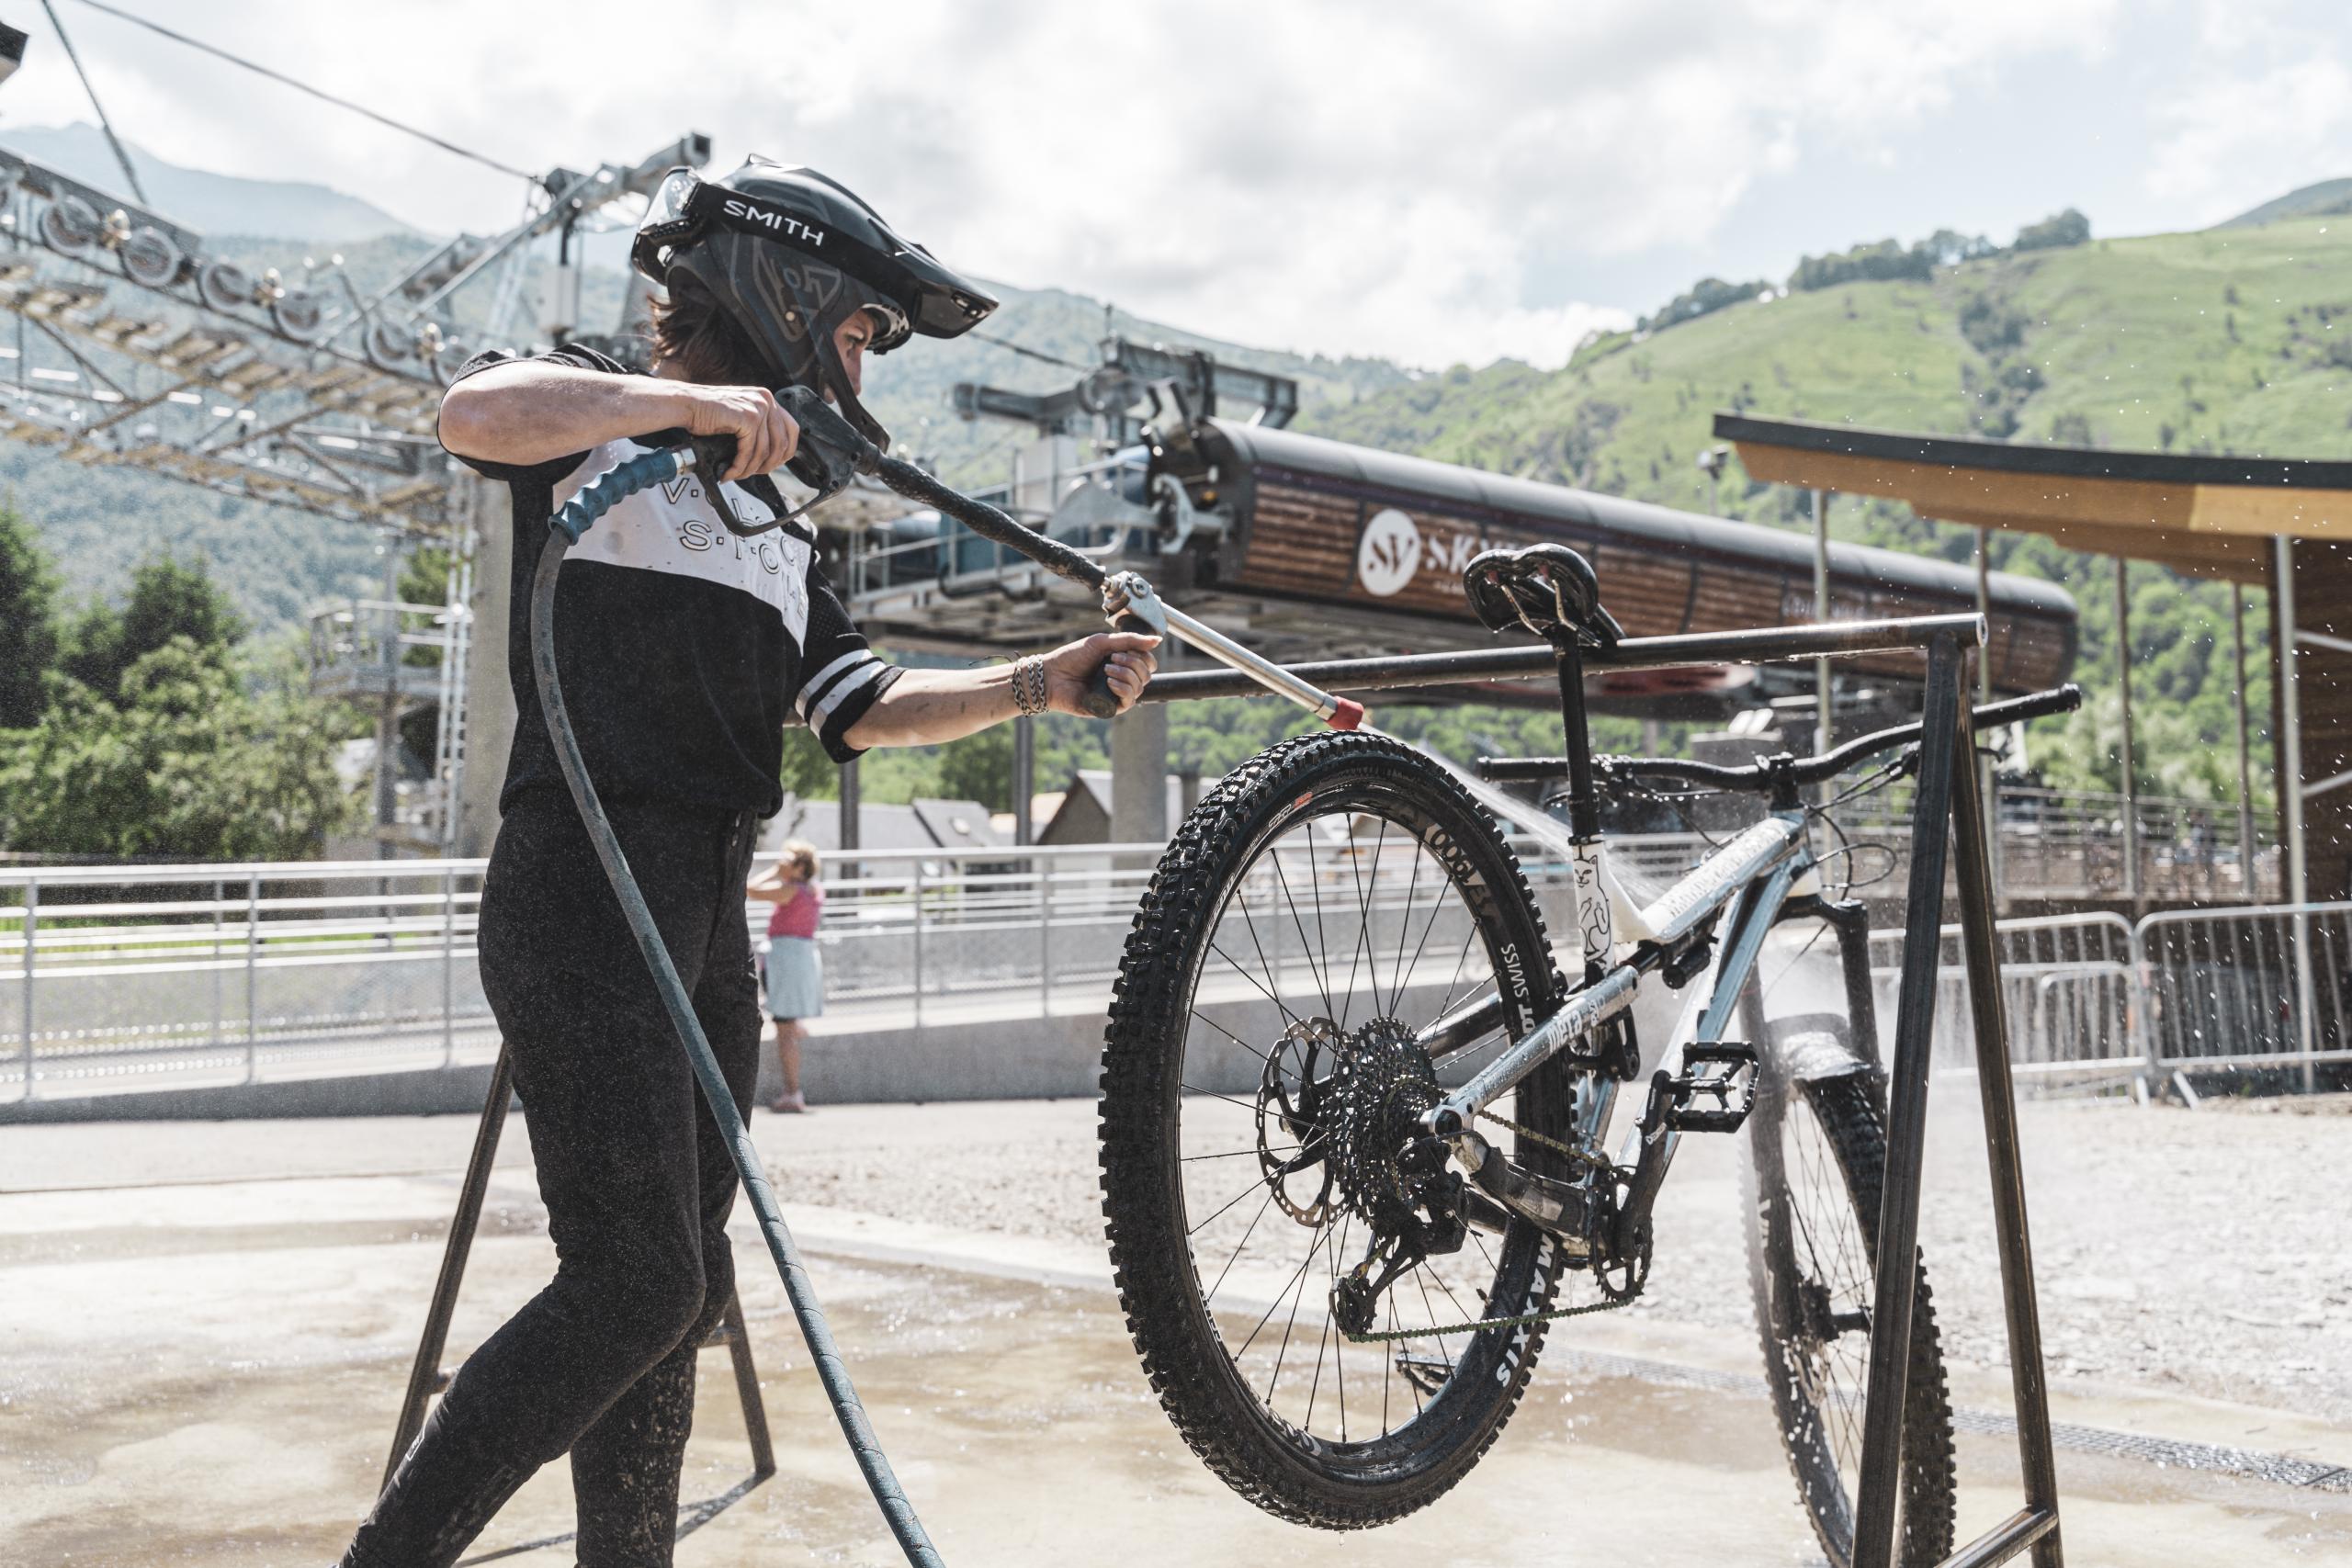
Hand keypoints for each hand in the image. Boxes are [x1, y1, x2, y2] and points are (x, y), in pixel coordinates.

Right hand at [680, 384, 799, 480]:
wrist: (686, 405)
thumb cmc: (708, 413)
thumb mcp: (740, 416)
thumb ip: (759, 427)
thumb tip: (774, 454)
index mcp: (767, 398)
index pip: (792, 429)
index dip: (786, 452)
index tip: (773, 465)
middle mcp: (766, 400)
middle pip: (782, 443)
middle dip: (768, 465)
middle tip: (752, 474)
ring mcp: (759, 408)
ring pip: (764, 451)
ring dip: (750, 469)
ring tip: (736, 475)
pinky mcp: (748, 419)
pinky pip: (750, 452)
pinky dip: (739, 466)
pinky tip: (730, 472)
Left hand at [1043, 631, 1159, 715]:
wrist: (1051, 675)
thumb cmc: (1073, 657)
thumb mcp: (1103, 643)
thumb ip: (1130, 640)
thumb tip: (1158, 639)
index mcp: (1122, 664)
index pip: (1148, 663)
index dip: (1144, 656)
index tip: (1125, 649)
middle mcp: (1121, 680)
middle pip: (1147, 675)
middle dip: (1133, 663)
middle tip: (1111, 658)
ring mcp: (1115, 695)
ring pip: (1140, 687)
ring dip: (1126, 674)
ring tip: (1106, 669)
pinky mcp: (1109, 708)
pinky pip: (1129, 701)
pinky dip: (1123, 689)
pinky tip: (1109, 682)